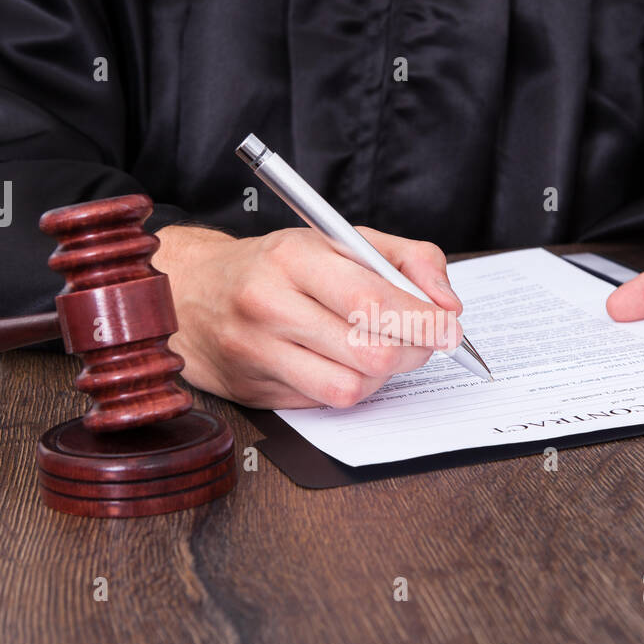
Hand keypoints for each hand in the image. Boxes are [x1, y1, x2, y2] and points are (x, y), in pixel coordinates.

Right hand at [152, 225, 462, 408]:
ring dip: (383, 376)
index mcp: (293, 257)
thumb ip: (407, 259)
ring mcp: (258, 353)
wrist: (195, 294)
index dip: (423, 321)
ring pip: (351, 388)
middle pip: (369, 353)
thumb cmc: (279, 265)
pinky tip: (346, 364)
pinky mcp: (256, 391)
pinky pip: (326, 404)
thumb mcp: (342, 239)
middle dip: (412, 352)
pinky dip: (352, 388)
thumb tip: (448, 305)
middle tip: (422, 342)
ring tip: (381, 352)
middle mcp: (269, 305)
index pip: (372, 299)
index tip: (448, 328)